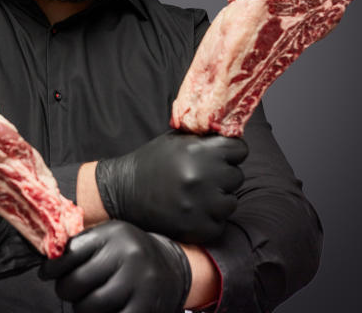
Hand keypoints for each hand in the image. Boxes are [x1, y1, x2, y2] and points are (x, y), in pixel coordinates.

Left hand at [39, 220, 189, 312]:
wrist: (173, 268)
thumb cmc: (130, 253)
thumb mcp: (110, 238)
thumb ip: (81, 245)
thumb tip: (49, 261)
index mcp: (115, 234)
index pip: (72, 252)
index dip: (53, 267)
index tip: (46, 273)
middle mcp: (128, 255)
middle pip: (77, 282)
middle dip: (65, 290)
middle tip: (68, 291)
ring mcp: (139, 283)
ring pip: (90, 306)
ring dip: (81, 308)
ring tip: (86, 302)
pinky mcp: (145, 307)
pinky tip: (102, 311)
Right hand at [95, 130, 247, 242]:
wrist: (122, 192)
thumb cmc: (151, 162)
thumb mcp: (176, 140)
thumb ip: (205, 137)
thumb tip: (232, 132)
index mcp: (198, 151)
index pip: (239, 149)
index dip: (230, 152)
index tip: (220, 157)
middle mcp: (202, 177)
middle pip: (237, 176)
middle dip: (222, 176)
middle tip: (202, 177)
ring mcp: (200, 205)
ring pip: (231, 201)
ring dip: (218, 199)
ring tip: (196, 195)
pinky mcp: (196, 228)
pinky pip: (219, 224)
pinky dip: (209, 219)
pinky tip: (192, 210)